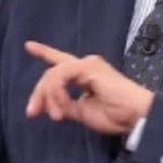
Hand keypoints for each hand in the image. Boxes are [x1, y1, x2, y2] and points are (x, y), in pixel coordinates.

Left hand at [24, 41, 153, 133]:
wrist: (134, 115)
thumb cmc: (115, 115)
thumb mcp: (82, 112)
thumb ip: (65, 105)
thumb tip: (50, 106)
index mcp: (85, 74)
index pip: (60, 62)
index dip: (44, 53)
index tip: (28, 45)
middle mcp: (85, 65)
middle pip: (51, 73)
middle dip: (39, 94)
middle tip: (32, 113)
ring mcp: (87, 64)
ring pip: (53, 75)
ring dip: (49, 97)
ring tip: (56, 116)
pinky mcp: (88, 67)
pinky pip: (61, 76)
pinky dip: (57, 93)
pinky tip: (61, 107)